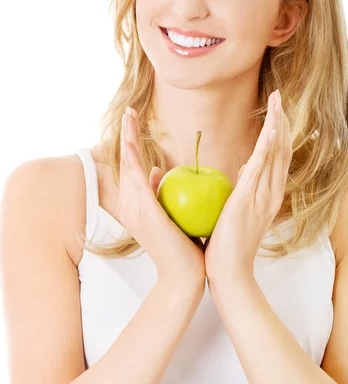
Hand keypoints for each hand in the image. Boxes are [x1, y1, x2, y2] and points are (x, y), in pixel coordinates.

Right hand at [118, 107, 205, 288]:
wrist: (184, 274)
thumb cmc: (182, 245)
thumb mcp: (171, 214)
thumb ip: (160, 192)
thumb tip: (156, 171)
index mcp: (138, 204)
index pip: (133, 167)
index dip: (132, 143)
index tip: (134, 121)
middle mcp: (131, 205)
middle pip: (127, 161)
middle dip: (127, 134)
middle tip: (129, 110)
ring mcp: (135, 209)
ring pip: (129, 166)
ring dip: (129, 139)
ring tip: (129, 116)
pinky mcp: (145, 214)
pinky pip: (138, 181)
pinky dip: (134, 160)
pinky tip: (134, 144)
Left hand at [204, 90, 292, 283]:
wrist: (230, 274)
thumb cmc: (229, 245)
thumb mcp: (240, 210)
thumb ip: (247, 188)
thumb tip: (246, 166)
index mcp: (269, 195)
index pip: (277, 157)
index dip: (279, 132)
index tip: (277, 111)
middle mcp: (271, 193)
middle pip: (281, 150)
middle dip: (281, 121)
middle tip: (279, 96)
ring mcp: (263, 197)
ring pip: (275, 154)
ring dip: (277, 125)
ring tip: (278, 101)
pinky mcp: (248, 200)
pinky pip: (261, 168)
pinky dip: (268, 146)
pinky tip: (272, 127)